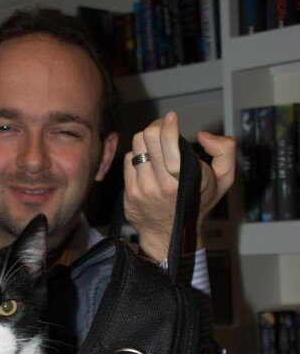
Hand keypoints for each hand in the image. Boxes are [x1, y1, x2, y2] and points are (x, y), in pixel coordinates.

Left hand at [123, 111, 235, 261]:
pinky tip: (148, 163)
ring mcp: (144, 189)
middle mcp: (163, 184)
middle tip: (163, 127)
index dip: (168, 124)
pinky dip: (137, 156)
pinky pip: (128, 161)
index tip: (171, 117)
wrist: (171, 236)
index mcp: (186, 179)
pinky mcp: (130, 193)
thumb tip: (203, 135)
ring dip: (146, 140)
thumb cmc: (198, 202)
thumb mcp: (223, 180)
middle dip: (156, 126)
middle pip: (148, 138)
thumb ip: (226, 151)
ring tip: (155, 144)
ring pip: (136, 146)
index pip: (169, 143)